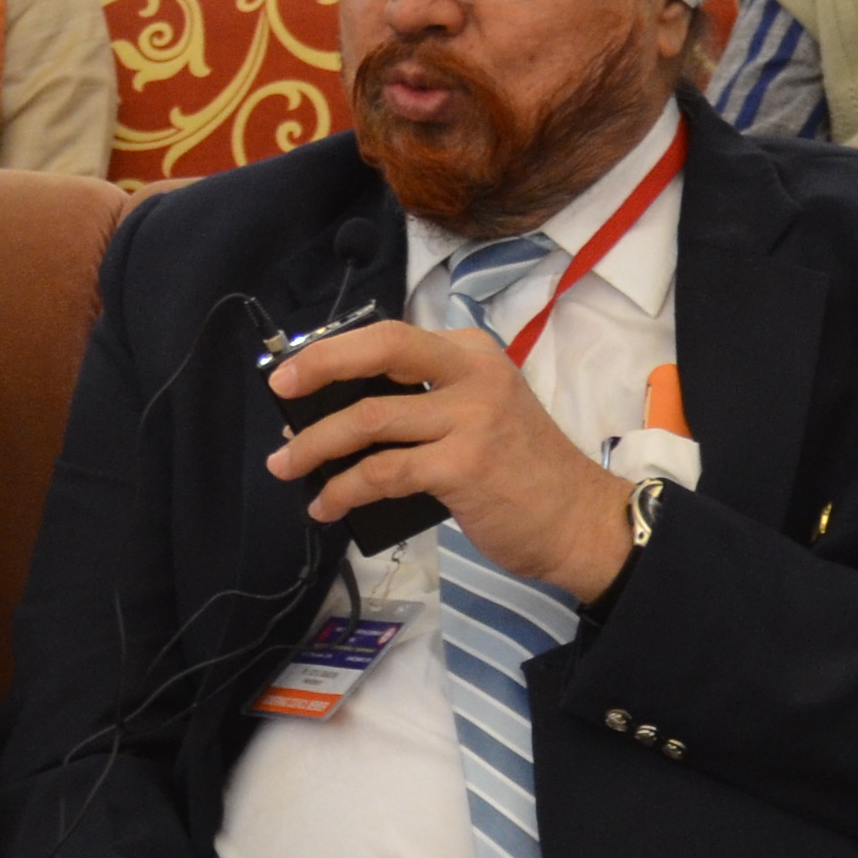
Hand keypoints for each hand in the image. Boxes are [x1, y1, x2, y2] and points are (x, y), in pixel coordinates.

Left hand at [268, 315, 638, 601]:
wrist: (580, 522)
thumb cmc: (524, 473)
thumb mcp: (480, 414)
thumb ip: (424, 404)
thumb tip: (341, 417)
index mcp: (472, 353)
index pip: (390, 336)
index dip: (334, 349)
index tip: (294, 370)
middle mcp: (472, 374)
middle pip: (379, 351)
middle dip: (317, 366)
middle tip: (277, 390)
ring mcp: (470, 418)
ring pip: (369, 419)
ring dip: (315, 445)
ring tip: (286, 467)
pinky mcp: (463, 466)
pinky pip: (382, 473)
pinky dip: (344, 490)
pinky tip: (327, 506)